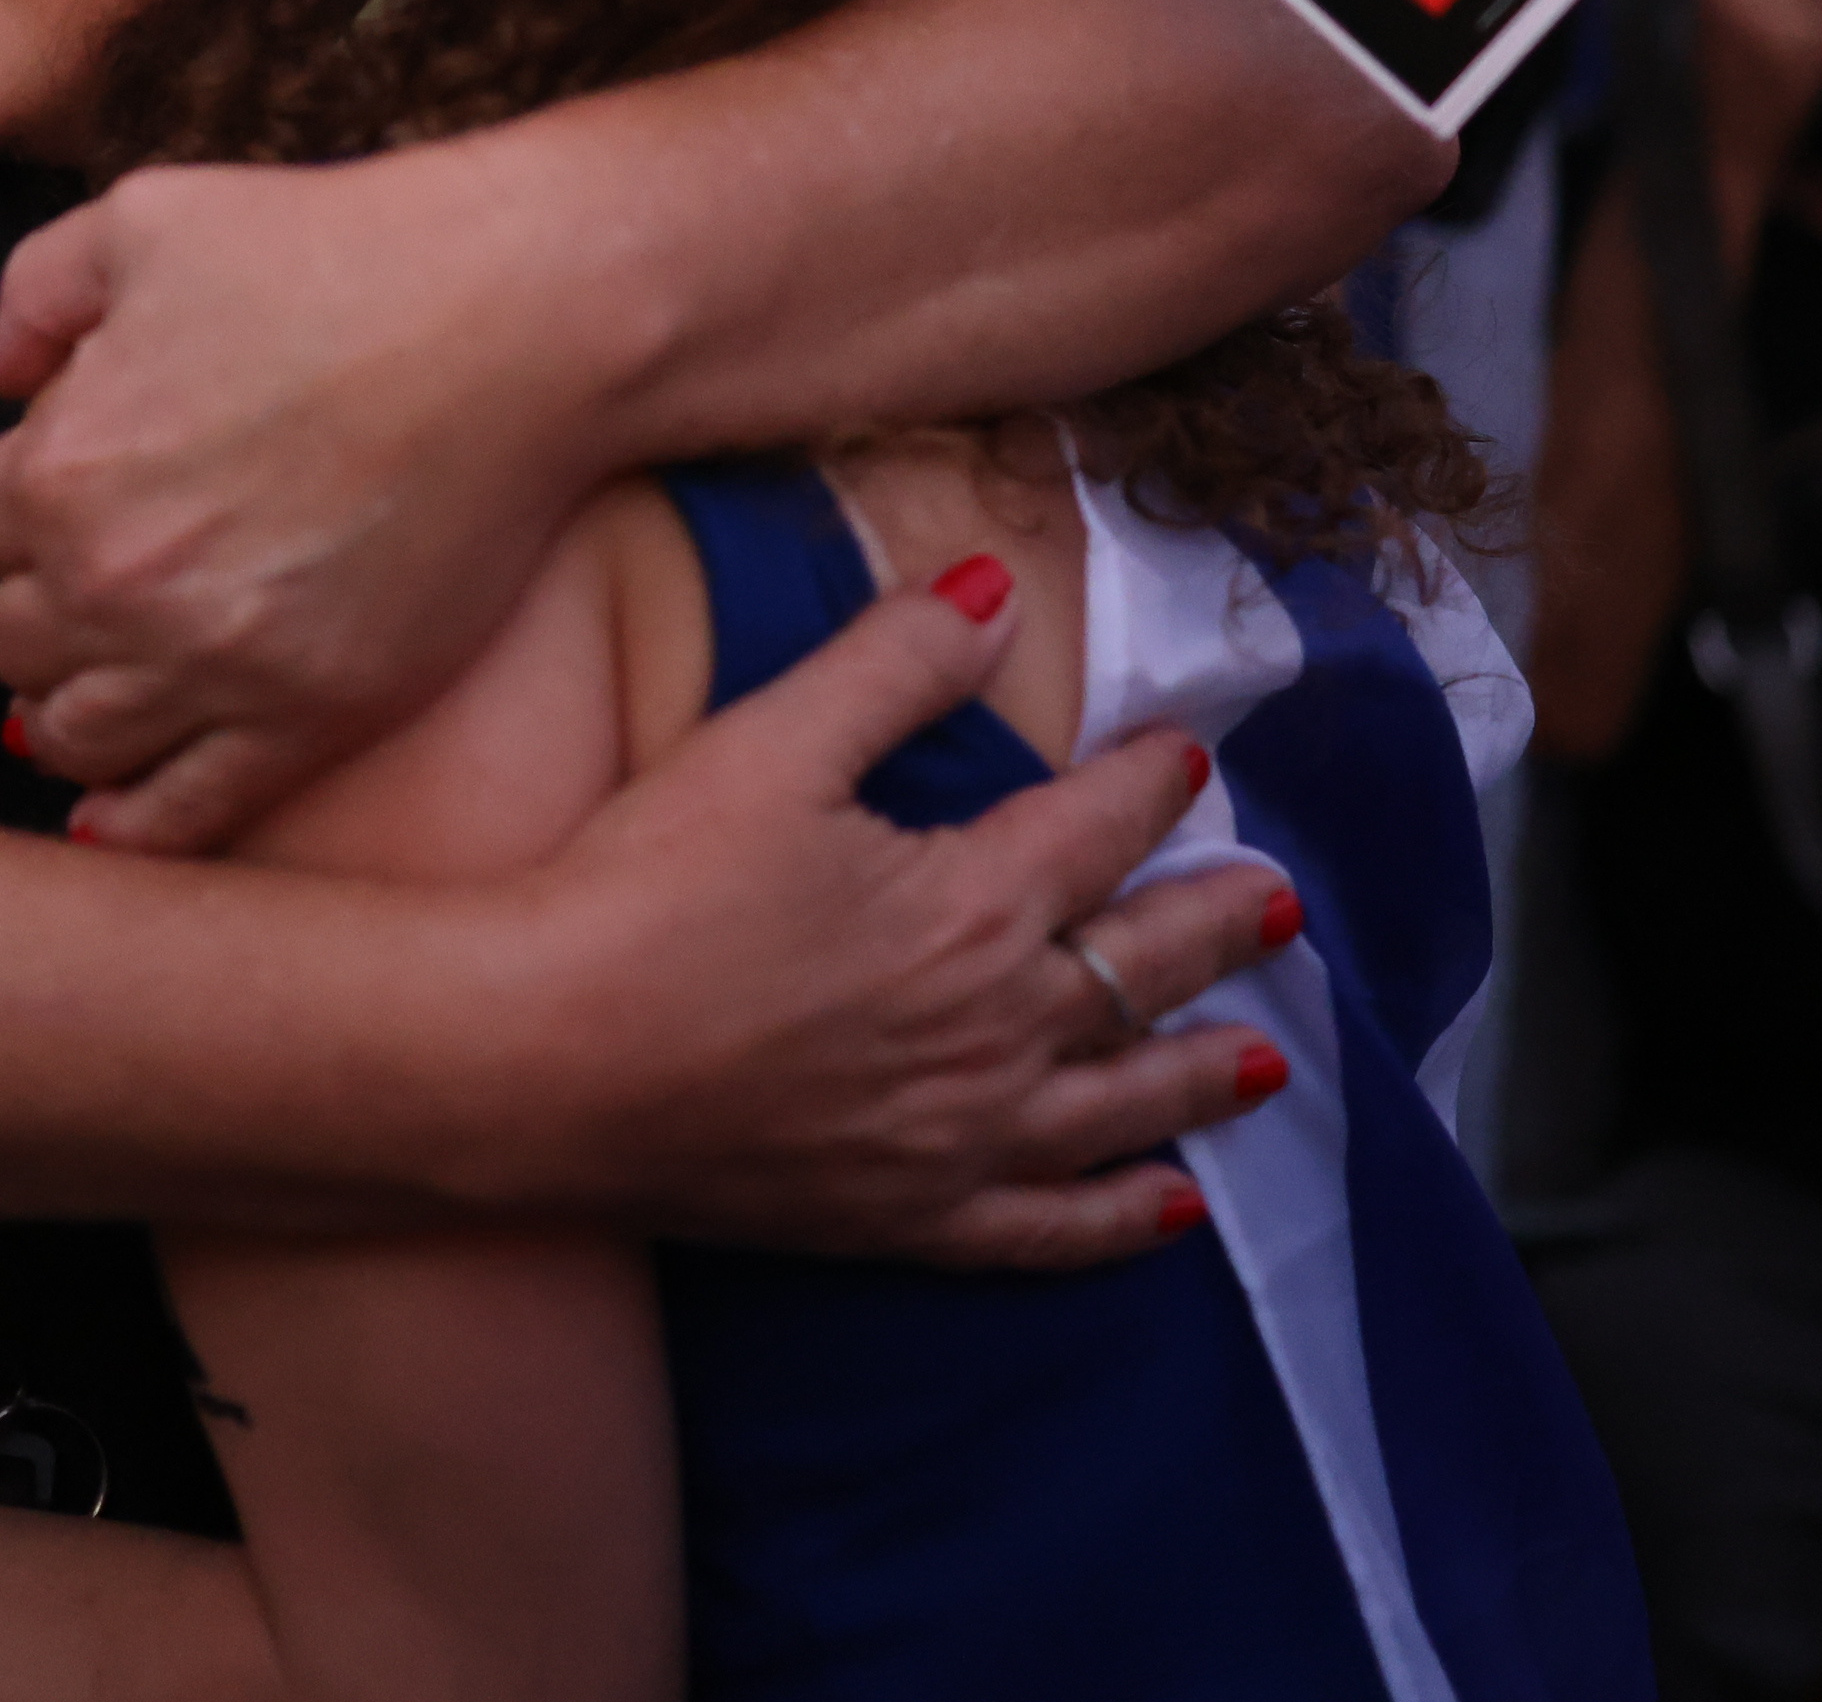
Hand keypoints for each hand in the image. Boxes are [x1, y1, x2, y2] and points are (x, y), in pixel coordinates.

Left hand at [0, 156, 640, 855]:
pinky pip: (183, 812)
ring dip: (74, 709)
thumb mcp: (147, 219)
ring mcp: (214, 664)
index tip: (82, 496)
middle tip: (102, 582)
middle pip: (15, 640)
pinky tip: (117, 815)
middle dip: (44, 607)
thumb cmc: (338, 253)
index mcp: (62, 467)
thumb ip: (39, 293)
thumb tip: (2, 373)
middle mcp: (117, 583)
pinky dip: (134, 823)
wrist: (512, 324)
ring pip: (78, 736)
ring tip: (110, 682)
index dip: (32, 506)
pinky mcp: (310, 719)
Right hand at [499, 563, 1287, 1261]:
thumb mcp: (767, 742)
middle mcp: (995, 1031)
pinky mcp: (903, 1218)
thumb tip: (995, 592)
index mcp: (973, 904)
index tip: (1190, 757)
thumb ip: (893, 663)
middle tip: (1280, 903)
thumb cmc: (644, 890)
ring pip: (1121, 1105)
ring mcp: (957, 1138)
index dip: (1149, 785)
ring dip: (1202, 1075)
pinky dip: (1116, 1221)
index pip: (1095, 830)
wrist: (540, 1058)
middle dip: (1216, 926)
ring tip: (1270, 1060)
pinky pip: (1044, 1230)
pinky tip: (1168, 1212)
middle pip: (1138, 968)